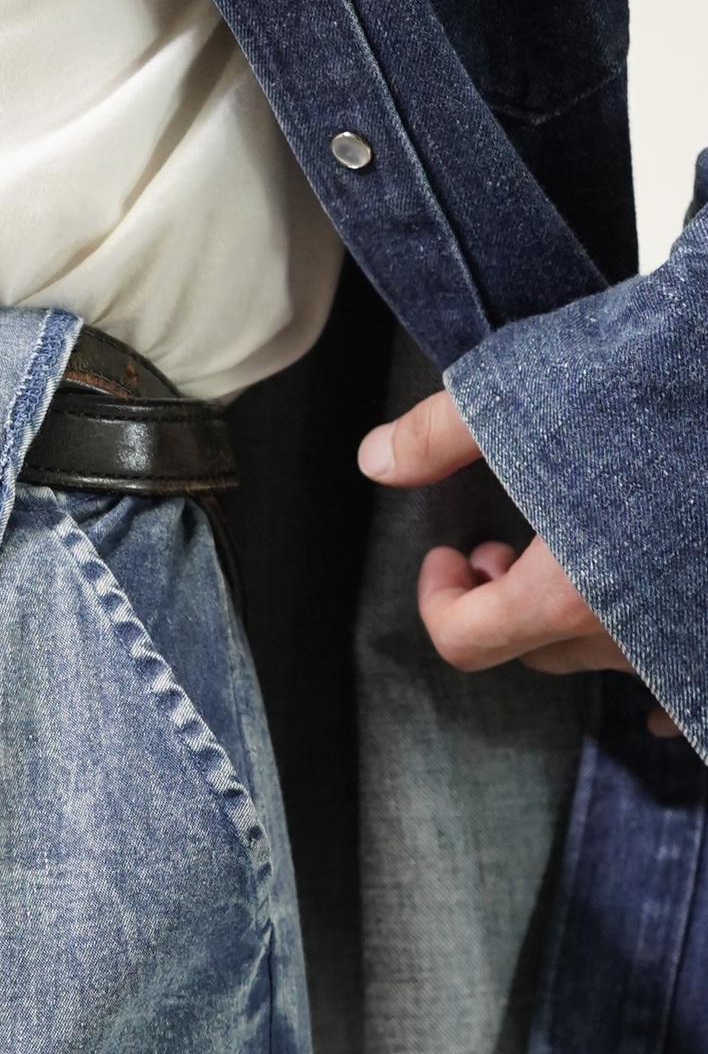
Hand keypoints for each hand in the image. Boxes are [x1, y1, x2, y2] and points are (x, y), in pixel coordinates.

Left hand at [356, 388, 673, 728]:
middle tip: (507, 545)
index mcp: (572, 597)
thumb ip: (441, 434)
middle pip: (539, 650)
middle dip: (507, 602)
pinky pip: (694, 681)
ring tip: (585, 548)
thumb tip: (378, 459)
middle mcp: (639, 636)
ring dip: (586, 613)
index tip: (450, 555)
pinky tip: (665, 617)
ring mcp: (698, 639)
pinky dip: (671, 658)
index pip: (466, 640)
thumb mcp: (526, 389)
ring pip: (618, 653)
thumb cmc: (662, 373)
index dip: (441, 598)